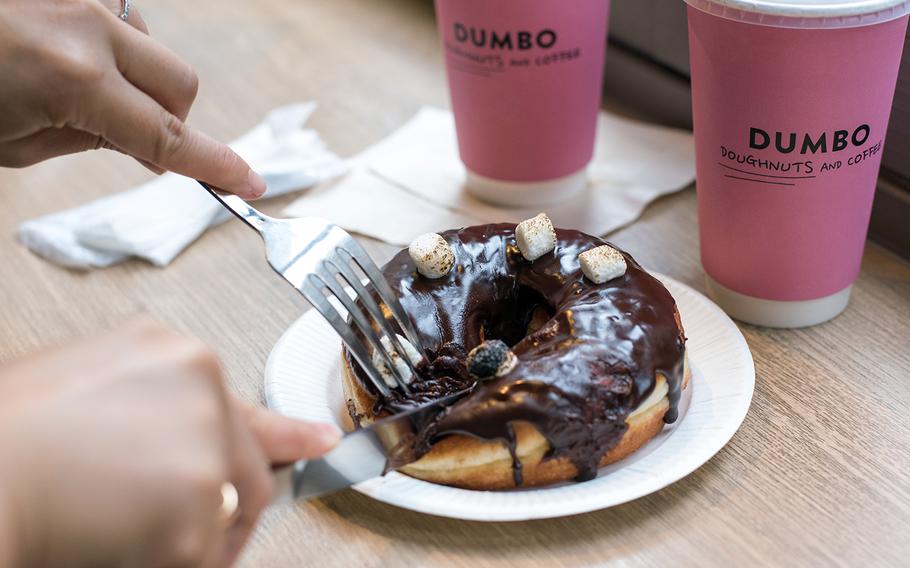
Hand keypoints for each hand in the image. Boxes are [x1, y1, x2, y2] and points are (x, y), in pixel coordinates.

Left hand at [0, 0, 265, 197]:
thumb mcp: (10, 142)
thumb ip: (86, 138)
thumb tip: (136, 139)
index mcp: (75, 79)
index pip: (168, 137)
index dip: (214, 165)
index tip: (247, 180)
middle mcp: (89, 27)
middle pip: (181, 85)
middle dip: (172, 119)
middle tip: (131, 138)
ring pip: (151, 48)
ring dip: (135, 79)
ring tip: (72, 87)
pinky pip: (118, 18)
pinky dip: (106, 46)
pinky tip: (59, 52)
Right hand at [0, 317, 339, 566]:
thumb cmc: (13, 431)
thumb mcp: (91, 382)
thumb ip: (154, 397)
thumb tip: (187, 428)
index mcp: (179, 357)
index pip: (250, 405)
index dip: (289, 433)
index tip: (322, 442)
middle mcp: (205, 393)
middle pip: (245, 468)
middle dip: (223, 506)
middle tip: (189, 528)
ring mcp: (208, 446)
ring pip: (226, 514)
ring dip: (194, 537)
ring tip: (131, 531)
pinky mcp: (200, 504)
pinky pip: (205, 552)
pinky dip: (174, 559)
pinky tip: (128, 544)